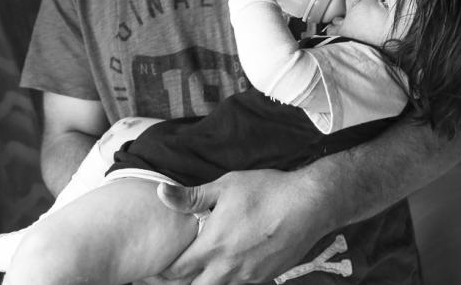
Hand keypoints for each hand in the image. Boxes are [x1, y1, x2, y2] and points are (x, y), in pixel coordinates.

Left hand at [156, 169, 331, 284]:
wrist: (308, 205)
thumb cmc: (265, 191)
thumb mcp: (226, 186)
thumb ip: (191, 196)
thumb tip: (161, 192)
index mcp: (213, 246)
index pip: (176, 270)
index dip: (160, 272)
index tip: (153, 269)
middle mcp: (227, 268)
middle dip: (181, 284)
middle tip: (173, 275)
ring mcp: (248, 277)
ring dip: (205, 283)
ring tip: (199, 272)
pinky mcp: (265, 278)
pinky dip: (228, 282)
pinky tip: (228, 269)